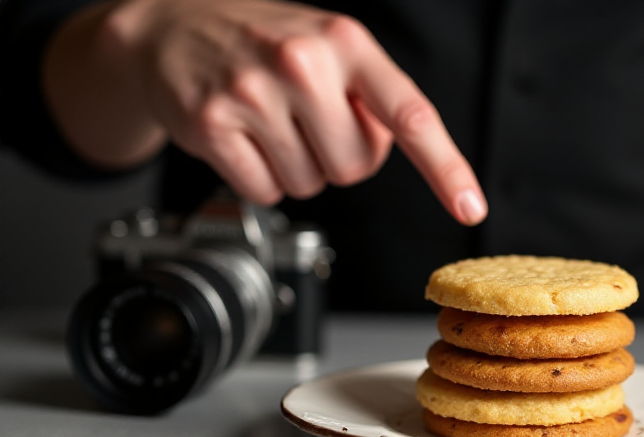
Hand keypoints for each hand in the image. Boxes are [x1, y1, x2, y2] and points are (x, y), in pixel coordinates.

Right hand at [48, 0, 486, 223]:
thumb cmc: (264, 41)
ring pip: (310, 185)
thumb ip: (369, 94)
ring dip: (296, 167)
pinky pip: (265, 193)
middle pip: (355, 168)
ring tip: (270, 121)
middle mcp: (303, 62)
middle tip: (306, 120)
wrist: (172, 24)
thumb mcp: (329, 45)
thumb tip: (386, 151)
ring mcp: (253, 93)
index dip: (446, 167)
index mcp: (347, 42)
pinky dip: (259, 178)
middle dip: (337, 157)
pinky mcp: (212, 124)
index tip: (471, 206)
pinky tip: (243, 137)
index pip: (410, 114)